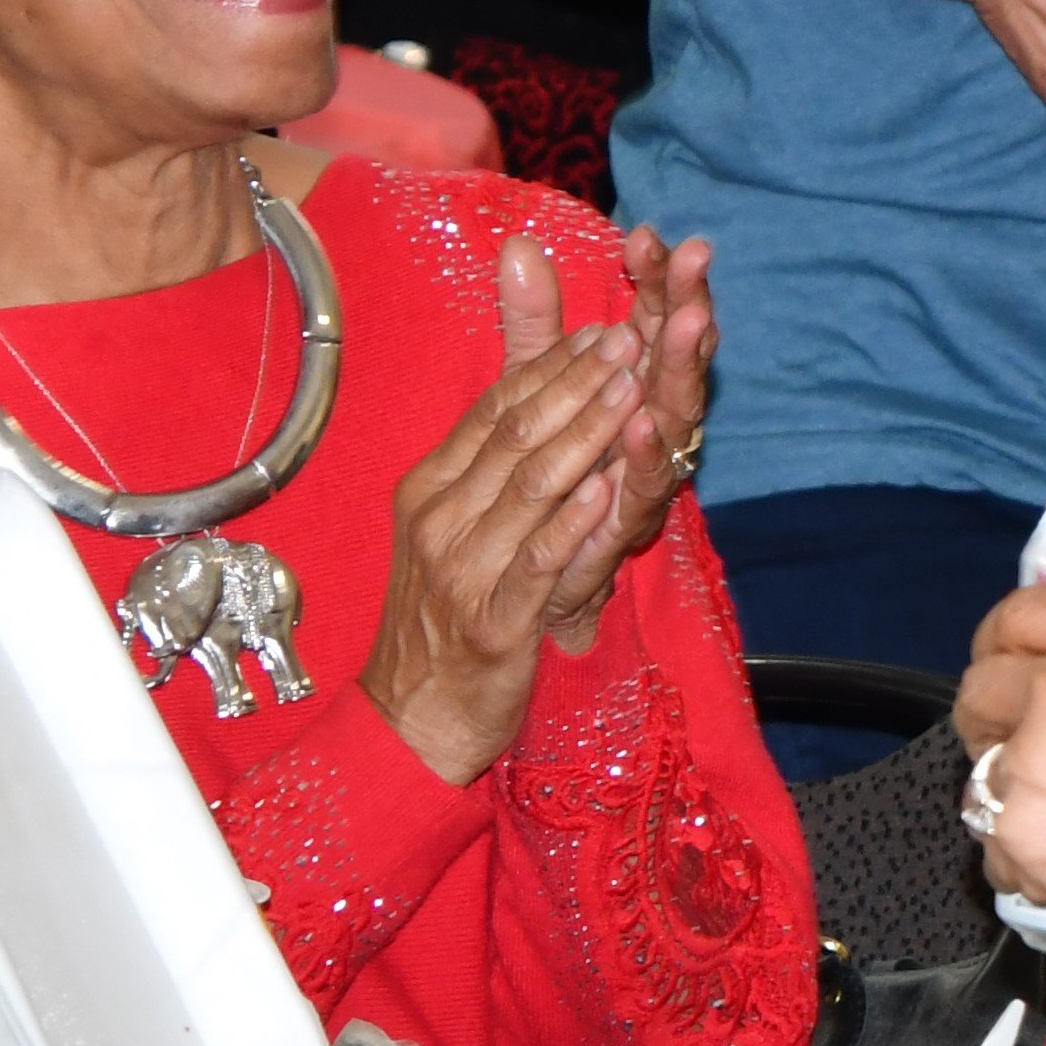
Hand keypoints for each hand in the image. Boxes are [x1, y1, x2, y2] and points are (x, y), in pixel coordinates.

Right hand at [359, 288, 644, 785]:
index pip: (494, 408)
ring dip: (586, 433)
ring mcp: (463, 572)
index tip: (602, 327)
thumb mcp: (452, 526)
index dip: (550, 364)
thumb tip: (525, 386)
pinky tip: (608, 487)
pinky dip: (574, 522)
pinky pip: (538, 560)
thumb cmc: (442, 616)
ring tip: (631, 390)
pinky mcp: (494, 623)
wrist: (413, 718)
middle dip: (578, 382)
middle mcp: (440, 520)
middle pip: (515, 434)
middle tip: (630, 340)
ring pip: (531, 486)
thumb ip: (490, 456)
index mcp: (429, 488)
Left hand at [506, 226, 714, 638]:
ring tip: (687, 321)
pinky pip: (647, 484)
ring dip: (683, 364)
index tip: (646, 232)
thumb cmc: (544, 472)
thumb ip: (535, 321)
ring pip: (677, 410)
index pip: (656, 312)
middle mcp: (653, 416)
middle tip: (694, 256)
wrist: (531, 577)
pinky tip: (645, 423)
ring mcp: (648, 467)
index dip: (656, 273)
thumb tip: (518, 242)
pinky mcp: (628, 521)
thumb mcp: (535, 387)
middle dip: (687, 300)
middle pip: (680, 350)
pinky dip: (649, 454)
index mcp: (635, 377)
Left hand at [963, 599, 1045, 1011]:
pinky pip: (989, 827)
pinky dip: (1013, 841)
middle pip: (983, 676)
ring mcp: (1033, 765)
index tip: (1019, 650)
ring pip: (977, 752)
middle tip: (1027, 722)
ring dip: (1002, 766)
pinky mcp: (1017, 837)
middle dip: (997, 698)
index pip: (1028, 610)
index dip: (1017, 632)